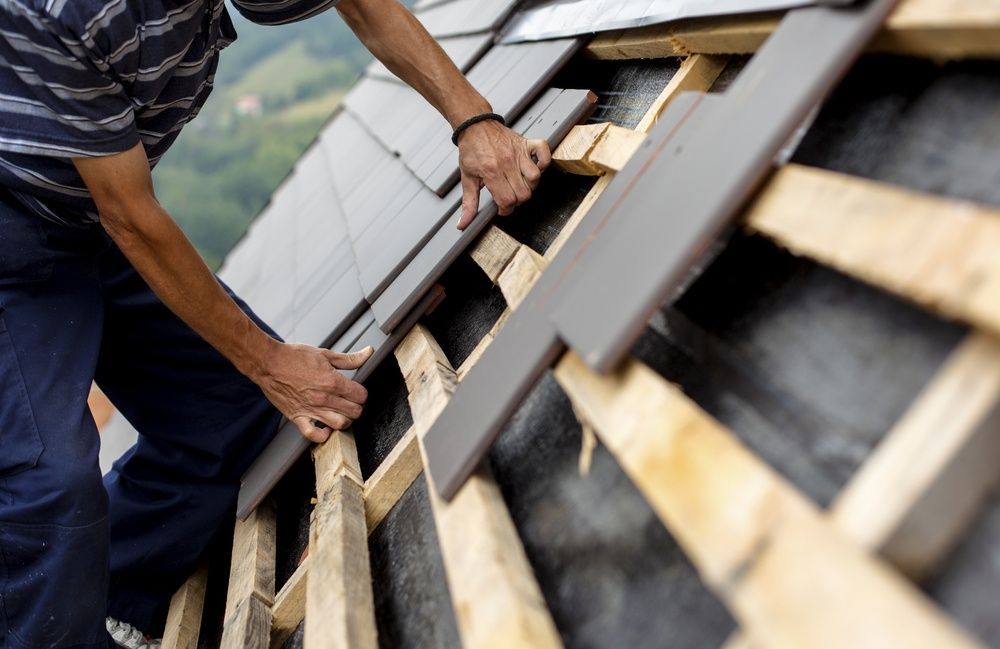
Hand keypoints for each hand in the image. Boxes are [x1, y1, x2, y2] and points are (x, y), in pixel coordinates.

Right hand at [252, 341, 373, 442]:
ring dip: (344, 420)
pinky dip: (322, 435)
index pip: (361, 395)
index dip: (361, 393)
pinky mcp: (298, 417)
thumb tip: (368, 353)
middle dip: (356, 407)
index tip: (356, 391)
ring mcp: (311, 409)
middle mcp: (324, 398)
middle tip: (350, 402)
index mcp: (333, 381)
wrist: (268, 363)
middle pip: (354, 412)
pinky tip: (325, 428)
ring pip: (339, 425)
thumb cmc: (293, 357)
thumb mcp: (325, 354)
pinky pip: (313, 434)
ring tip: (340, 413)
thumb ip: (349, 358)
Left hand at [457, 120, 551, 229]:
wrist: (475, 125)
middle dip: (516, 200)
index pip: (507, 200)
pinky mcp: (526, 143)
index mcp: (492, 172)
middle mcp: (507, 162)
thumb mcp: (467, 178)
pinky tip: (535, 167)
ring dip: (529, 185)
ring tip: (519, 183)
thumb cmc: (471, 149)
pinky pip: (544, 152)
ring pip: (535, 178)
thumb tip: (463, 223)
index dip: (505, 209)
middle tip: (508, 195)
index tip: (501, 207)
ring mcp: (519, 152)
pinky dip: (544, 162)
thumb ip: (468, 203)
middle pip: (523, 193)